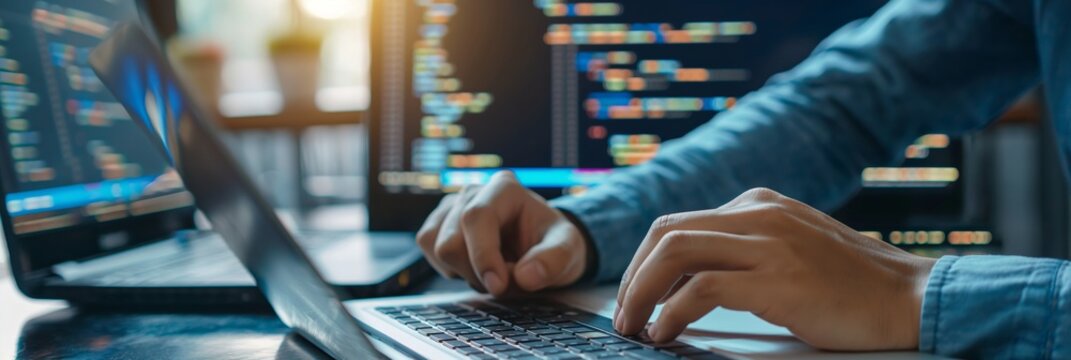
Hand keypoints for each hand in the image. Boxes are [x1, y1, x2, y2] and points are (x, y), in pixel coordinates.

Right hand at [417, 171, 589, 295]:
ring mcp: (452, 207)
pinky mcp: (438, 224)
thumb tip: (525, 276)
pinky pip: (429, 251)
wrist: (541, 246)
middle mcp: (473, 192)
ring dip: (464, 272)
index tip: (498, 286)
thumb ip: (554, 261)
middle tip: (506, 281)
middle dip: (477, 273)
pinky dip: (451, 269)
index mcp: (505, 189)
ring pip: (436, 247)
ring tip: (493, 271)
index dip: (483, 255)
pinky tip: (475, 267)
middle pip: (451, 241)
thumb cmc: (553, 243)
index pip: (477, 217)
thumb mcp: (569, 250)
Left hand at [613, 188, 936, 350]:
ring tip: (635, 327)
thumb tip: (687, 280)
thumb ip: (745, 250)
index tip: (634, 297)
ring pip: (673, 253)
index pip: (678, 224)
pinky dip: (671, 312)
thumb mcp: (791, 249)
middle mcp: (758, 214)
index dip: (644, 263)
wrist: (911, 298)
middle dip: (632, 275)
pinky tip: (666, 332)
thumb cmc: (852, 285)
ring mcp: (768, 242)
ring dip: (641, 292)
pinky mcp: (777, 279)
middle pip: (665, 232)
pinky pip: (701, 289)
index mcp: (758, 205)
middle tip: (624, 315)